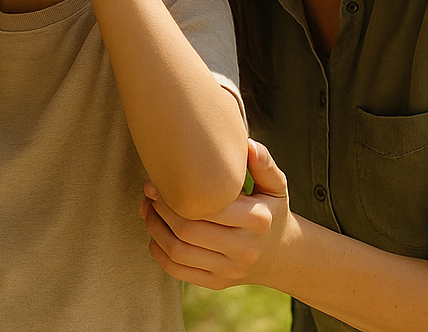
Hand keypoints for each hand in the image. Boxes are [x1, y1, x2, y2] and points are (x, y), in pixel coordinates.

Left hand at [142, 138, 292, 290]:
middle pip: (187, 230)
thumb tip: (248, 144)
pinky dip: (158, 252)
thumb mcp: (276, 186)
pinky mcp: (216, 283)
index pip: (207, 206)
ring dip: (154, 229)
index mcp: (257, 219)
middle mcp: (244, 248)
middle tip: (150, 192)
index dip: (176, 193)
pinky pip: (177, 271)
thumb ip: (264, 163)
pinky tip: (155, 233)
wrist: (279, 255)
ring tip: (148, 209)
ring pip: (178, 252)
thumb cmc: (270, 211)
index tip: (160, 179)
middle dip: (161, 209)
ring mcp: (229, 270)